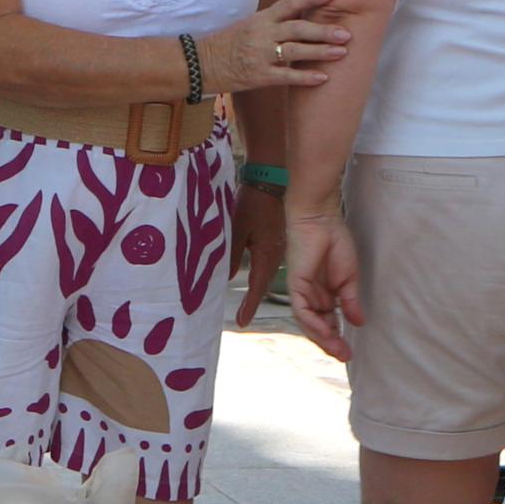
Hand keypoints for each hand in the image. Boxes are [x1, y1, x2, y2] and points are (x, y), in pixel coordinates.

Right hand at [203, 0, 347, 92]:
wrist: (201, 63)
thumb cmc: (229, 43)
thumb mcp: (249, 25)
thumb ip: (274, 21)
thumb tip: (303, 13)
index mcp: (261, 19)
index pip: (289, 3)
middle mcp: (262, 34)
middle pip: (297, 28)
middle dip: (323, 30)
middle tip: (346, 32)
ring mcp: (261, 55)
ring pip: (295, 51)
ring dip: (320, 52)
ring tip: (342, 52)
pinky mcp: (259, 76)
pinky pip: (286, 76)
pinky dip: (305, 77)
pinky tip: (323, 78)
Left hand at [227, 179, 286, 328]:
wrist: (269, 181)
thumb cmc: (252, 203)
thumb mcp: (237, 230)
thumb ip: (231, 255)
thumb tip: (226, 279)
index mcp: (267, 254)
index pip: (257, 287)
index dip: (249, 306)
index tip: (242, 322)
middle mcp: (275, 255)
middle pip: (264, 284)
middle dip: (253, 302)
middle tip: (244, 318)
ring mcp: (277, 247)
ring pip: (266, 275)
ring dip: (258, 290)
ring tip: (248, 305)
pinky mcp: (276, 239)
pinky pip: (268, 264)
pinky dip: (261, 276)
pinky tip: (256, 279)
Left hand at [286, 205, 360, 359]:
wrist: (322, 220)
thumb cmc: (336, 242)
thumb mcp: (349, 278)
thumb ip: (350, 301)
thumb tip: (359, 323)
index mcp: (324, 295)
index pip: (328, 322)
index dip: (337, 338)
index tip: (349, 352)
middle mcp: (311, 296)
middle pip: (318, 327)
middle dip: (331, 343)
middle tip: (345, 357)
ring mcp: (302, 291)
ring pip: (309, 323)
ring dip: (323, 338)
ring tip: (338, 350)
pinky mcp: (295, 285)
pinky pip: (302, 310)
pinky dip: (313, 323)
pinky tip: (326, 332)